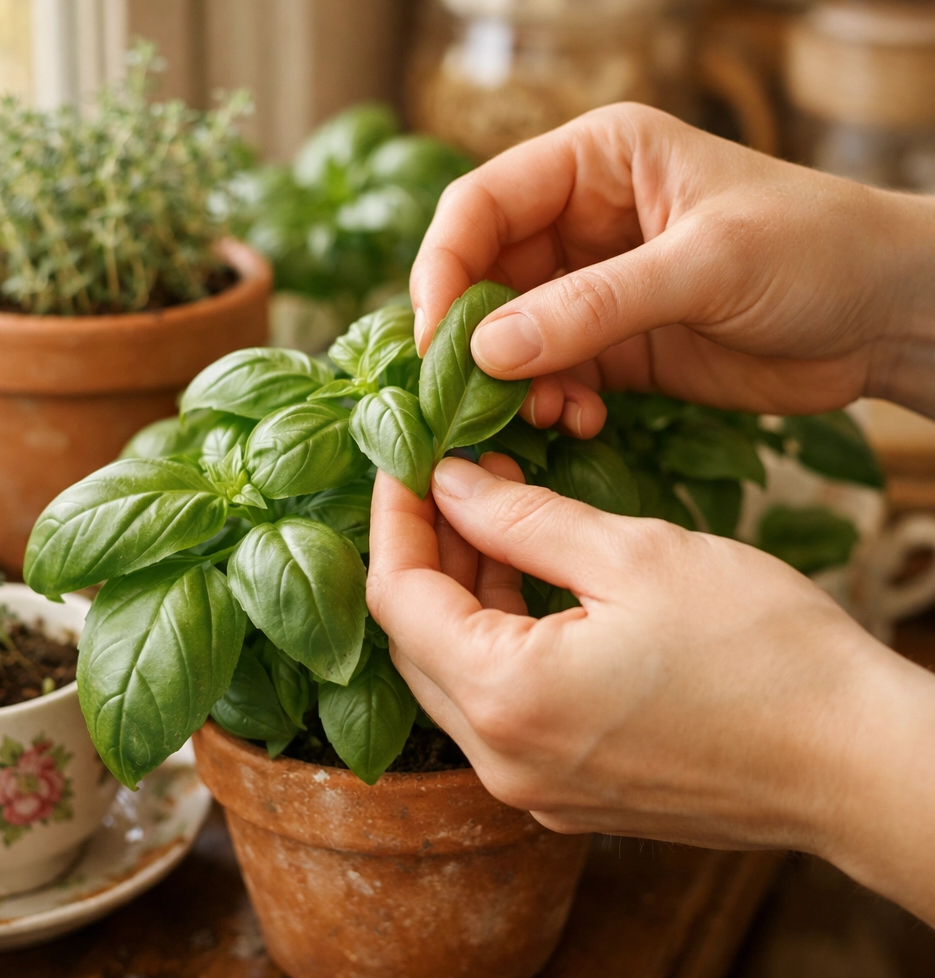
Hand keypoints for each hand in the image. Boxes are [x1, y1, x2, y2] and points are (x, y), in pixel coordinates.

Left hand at [367, 456, 934, 923]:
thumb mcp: (631, 556)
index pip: (398, 595)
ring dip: (462, 590)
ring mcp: (534, 785)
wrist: (855, 759)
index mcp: (507, 697)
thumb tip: (449, 482)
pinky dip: (497, 636)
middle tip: (452, 477)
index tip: (406, 459)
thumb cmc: (762, 653)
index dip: (394, 516)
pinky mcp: (568, 790)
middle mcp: (502, 759)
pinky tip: (525, 578)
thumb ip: (521, 518)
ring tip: (492, 511)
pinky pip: (500, 705)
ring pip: (455, 672)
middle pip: (415, 639)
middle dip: (424, 549)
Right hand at [411, 104, 934, 427]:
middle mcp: (582, 220)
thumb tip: (485, 351)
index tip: (431, 338)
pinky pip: (552, 376)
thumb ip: (593, 306)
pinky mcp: (614, 346)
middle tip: (471, 397)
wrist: (886, 313)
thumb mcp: (705, 265)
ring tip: (544, 415)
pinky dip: (552, 404)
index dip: (443, 268)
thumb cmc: (815, 250)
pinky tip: (581, 423)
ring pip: (510, 335)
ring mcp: (594, 287)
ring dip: (513, 382)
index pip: (481, 205)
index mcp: (597, 162)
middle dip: (472, 338)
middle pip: (483, 275)